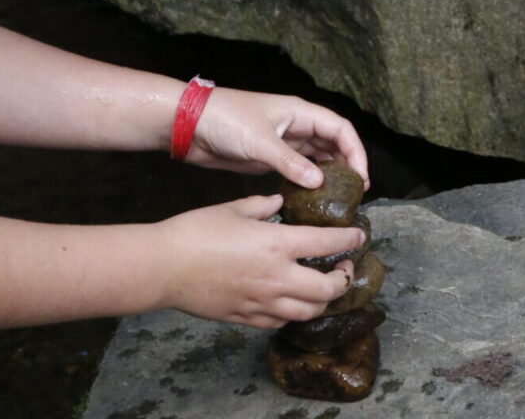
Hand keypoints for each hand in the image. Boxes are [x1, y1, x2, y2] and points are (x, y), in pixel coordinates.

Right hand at [155, 195, 363, 327]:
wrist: (164, 266)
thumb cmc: (196, 230)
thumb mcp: (234, 208)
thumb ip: (263, 204)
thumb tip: (279, 202)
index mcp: (277, 244)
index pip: (327, 243)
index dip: (350, 238)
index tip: (360, 234)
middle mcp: (277, 277)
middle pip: (328, 289)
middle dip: (345, 279)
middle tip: (346, 266)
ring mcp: (263, 302)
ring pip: (309, 312)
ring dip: (323, 300)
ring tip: (324, 287)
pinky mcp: (247, 318)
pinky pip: (281, 321)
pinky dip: (294, 313)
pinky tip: (291, 301)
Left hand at [184, 87, 368, 189]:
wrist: (190, 126)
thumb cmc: (226, 121)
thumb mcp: (260, 142)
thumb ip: (291, 163)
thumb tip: (320, 182)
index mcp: (299, 112)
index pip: (340, 128)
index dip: (356, 151)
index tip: (361, 177)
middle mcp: (296, 125)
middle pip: (333, 143)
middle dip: (347, 165)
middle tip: (355, 193)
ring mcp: (283, 142)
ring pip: (317, 158)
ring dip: (330, 175)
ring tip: (339, 198)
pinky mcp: (270, 157)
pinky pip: (298, 169)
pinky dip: (308, 182)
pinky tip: (313, 198)